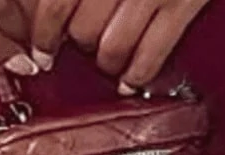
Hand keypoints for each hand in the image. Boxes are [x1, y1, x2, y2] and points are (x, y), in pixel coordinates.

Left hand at [28, 0, 212, 89]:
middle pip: (82, 30)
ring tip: (106, 60)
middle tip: (79, 45)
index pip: (55, 3)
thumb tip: (42, 8)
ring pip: (112, 49)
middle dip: (77, 45)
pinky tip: (130, 78)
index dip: (43, 32)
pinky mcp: (184, 2)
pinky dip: (136, 75)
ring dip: (106, 63)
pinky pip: (151, 55)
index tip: (41, 48)